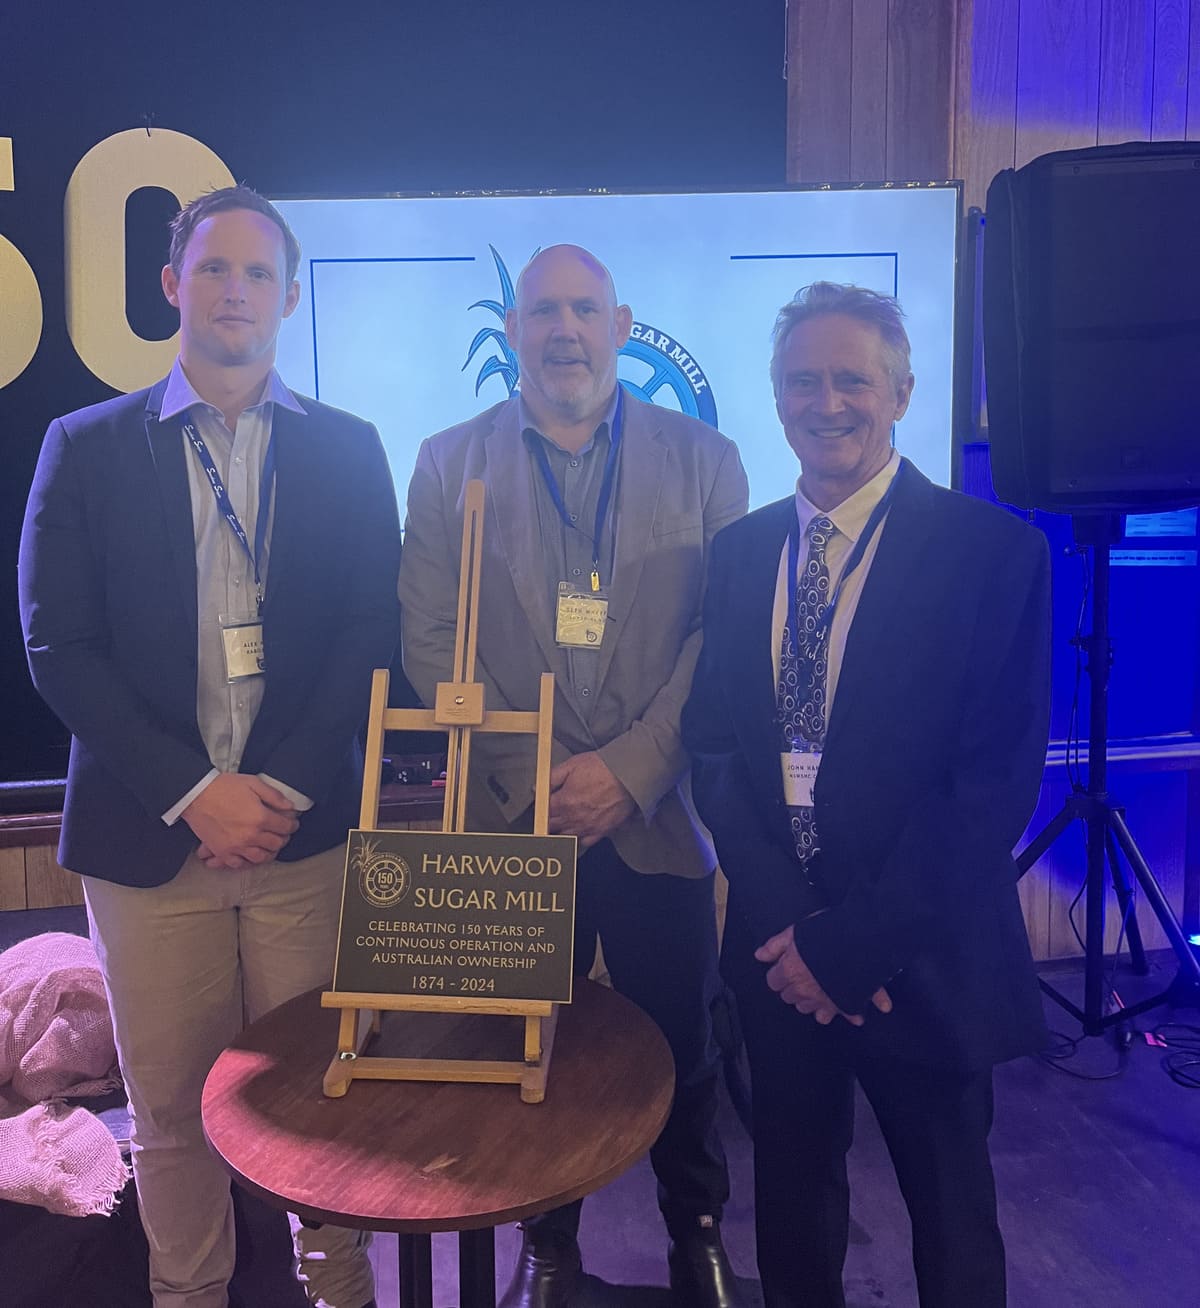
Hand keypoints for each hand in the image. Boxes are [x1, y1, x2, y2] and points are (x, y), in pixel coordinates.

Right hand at [183, 773, 298, 867]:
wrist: (196, 795)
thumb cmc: (224, 787)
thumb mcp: (253, 783)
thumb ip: (274, 796)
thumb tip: (290, 807)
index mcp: (260, 818)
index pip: (285, 827)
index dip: (292, 825)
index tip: (292, 823)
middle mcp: (251, 836)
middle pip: (276, 844)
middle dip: (283, 838)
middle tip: (282, 833)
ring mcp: (236, 846)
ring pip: (261, 858)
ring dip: (269, 852)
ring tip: (270, 846)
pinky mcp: (222, 852)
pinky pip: (239, 864)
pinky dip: (248, 862)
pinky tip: (251, 855)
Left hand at [548, 752, 636, 851]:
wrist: (628, 775)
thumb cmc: (602, 767)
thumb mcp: (572, 765)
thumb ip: (551, 778)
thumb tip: (537, 787)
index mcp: (563, 802)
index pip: (543, 812)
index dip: (542, 808)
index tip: (544, 805)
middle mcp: (573, 818)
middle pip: (553, 826)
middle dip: (550, 820)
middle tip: (552, 815)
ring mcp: (587, 826)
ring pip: (567, 836)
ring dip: (563, 831)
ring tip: (564, 823)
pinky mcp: (602, 831)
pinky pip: (586, 842)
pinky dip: (581, 838)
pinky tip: (580, 832)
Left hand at [754, 924, 891, 1025]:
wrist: (860, 940)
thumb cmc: (827, 933)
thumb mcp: (794, 932)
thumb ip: (774, 945)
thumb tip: (759, 955)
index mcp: (790, 972)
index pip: (774, 982)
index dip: (780, 973)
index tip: (786, 966)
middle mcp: (805, 991)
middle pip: (791, 998)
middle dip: (794, 988)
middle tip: (803, 973)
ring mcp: (825, 1000)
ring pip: (811, 1010)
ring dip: (814, 1002)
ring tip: (822, 988)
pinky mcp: (846, 1004)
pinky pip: (845, 1015)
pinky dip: (849, 1014)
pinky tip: (855, 1014)